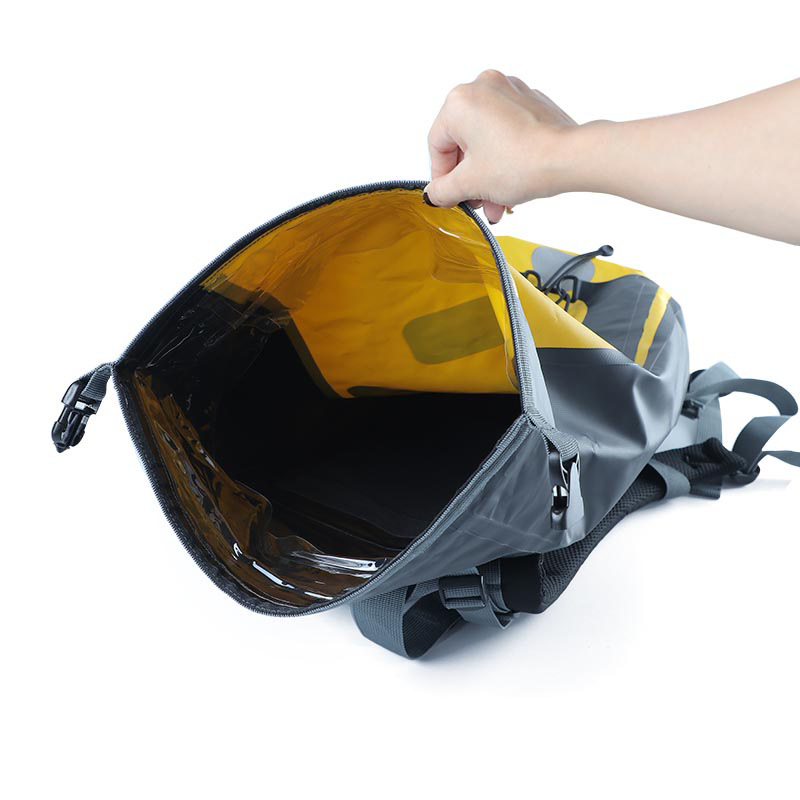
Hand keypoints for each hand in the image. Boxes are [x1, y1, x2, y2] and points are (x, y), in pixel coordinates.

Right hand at [426, 69, 577, 222]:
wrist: (569, 158)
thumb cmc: (523, 162)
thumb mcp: (471, 184)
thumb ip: (444, 190)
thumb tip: (435, 193)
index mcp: (459, 102)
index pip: (437, 146)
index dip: (442, 177)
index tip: (449, 196)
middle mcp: (483, 87)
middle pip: (463, 142)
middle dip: (470, 179)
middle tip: (476, 202)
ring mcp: (510, 92)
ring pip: (486, 139)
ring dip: (488, 174)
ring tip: (497, 202)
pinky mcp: (531, 102)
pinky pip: (507, 132)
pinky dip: (506, 157)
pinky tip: (512, 183)